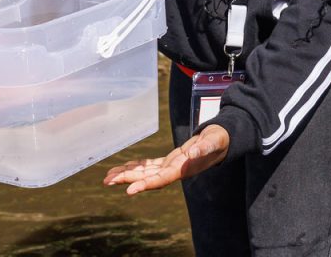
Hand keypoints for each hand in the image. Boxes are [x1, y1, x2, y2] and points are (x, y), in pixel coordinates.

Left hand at [104, 124, 229, 194]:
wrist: (223, 141)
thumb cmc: (219, 140)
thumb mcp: (214, 141)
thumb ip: (204, 147)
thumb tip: (192, 151)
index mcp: (183, 169)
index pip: (160, 180)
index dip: (145, 184)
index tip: (129, 190)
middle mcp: (174, 171)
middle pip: (148, 178)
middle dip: (127, 180)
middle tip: (107, 181)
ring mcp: (171, 167)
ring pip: (146, 173)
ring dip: (127, 174)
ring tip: (108, 176)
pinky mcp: (170, 161)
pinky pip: (150, 166)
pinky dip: (137, 166)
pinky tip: (124, 167)